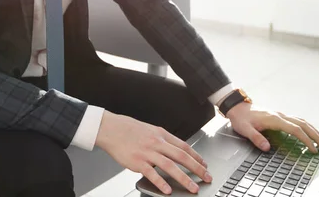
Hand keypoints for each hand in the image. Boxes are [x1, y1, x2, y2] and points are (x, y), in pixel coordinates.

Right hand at [95, 111, 212, 194]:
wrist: (110, 128)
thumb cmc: (128, 129)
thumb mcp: (149, 130)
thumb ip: (161, 140)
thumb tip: (174, 150)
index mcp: (161, 134)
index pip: (183, 146)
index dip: (196, 156)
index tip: (204, 165)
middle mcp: (156, 142)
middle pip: (182, 156)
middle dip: (197, 168)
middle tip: (207, 177)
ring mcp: (147, 152)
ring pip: (170, 166)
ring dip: (184, 179)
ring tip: (193, 188)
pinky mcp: (137, 161)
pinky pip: (152, 174)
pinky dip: (161, 182)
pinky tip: (168, 190)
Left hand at [226, 103, 318, 152]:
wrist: (236, 106)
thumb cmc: (240, 118)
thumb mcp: (245, 129)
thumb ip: (256, 138)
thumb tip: (267, 148)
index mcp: (274, 119)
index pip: (295, 129)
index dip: (306, 140)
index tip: (313, 149)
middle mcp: (279, 115)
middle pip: (303, 124)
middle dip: (315, 135)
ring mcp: (280, 114)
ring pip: (301, 121)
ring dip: (313, 130)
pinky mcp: (278, 115)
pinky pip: (297, 120)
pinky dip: (306, 126)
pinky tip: (309, 132)